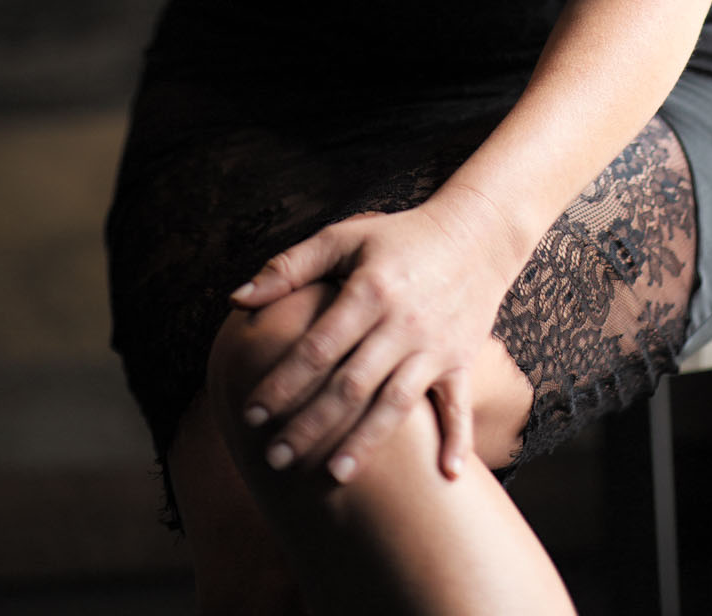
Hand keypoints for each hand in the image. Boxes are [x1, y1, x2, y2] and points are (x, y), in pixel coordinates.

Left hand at [229, 193, 517, 483]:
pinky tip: (446, 476)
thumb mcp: (344, 237)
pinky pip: (459, 405)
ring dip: (365, 442)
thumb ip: (289, 267)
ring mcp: (435, 346)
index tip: (251, 414)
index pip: (318, 348)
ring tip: (332, 477)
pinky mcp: (461, 360)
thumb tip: (236, 299)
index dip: (282, 383)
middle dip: (310, 425)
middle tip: (274, 458)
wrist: (476, 233)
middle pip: (350, 385)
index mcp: (369, 291)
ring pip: (396, 403)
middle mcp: (403, 323)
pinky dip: (457, 440)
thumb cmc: (400, 237)